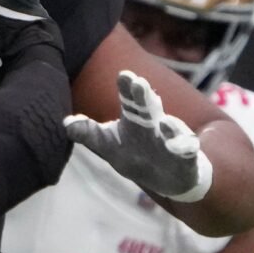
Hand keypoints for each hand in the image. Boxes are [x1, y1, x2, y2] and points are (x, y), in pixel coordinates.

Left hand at [65, 71, 212, 203]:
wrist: (167, 177)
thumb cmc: (136, 153)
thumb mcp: (108, 145)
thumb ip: (89, 134)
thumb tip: (66, 123)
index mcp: (136, 119)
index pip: (130, 100)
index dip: (128, 88)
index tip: (124, 75)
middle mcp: (155, 125)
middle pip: (149, 109)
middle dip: (145, 98)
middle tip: (139, 84)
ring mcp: (172, 140)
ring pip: (172, 130)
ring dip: (170, 126)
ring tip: (164, 122)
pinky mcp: (185, 157)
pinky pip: (187, 151)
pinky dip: (185, 148)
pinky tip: (180, 147)